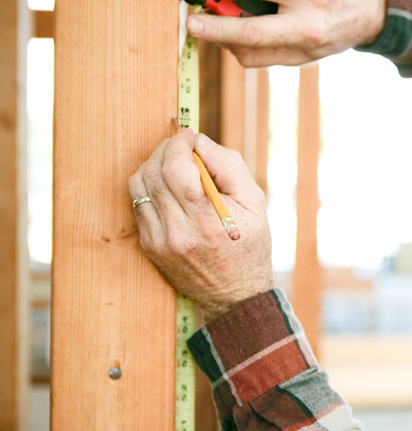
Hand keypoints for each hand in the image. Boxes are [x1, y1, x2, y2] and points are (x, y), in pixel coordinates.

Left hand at [129, 130, 273, 321]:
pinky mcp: (149, 247)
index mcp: (207, 219)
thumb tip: (200, 142)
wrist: (235, 294)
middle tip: (182, 146)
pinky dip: (150, 188)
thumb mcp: (255, 202)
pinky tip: (169, 188)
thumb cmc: (250, 245)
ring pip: (138, 186)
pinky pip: (138, 205)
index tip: (188, 135)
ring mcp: (158, 241)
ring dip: (153, 166)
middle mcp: (177, 231)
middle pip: (153, 172)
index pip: (175, 167)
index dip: (178, 143)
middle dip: (165, 150)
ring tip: (173, 164)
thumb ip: (229, 166)